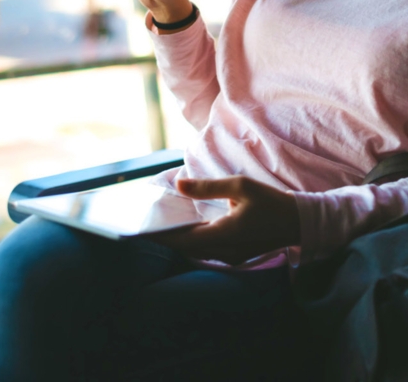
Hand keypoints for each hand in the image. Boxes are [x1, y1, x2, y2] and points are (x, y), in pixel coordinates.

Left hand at [150, 176, 300, 265]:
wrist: (299, 222)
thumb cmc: (270, 202)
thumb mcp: (239, 186)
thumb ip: (207, 187)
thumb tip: (178, 185)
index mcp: (223, 235)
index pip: (183, 240)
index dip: (161, 235)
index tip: (142, 228)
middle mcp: (224, 252)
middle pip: (186, 248)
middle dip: (167, 237)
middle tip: (147, 222)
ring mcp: (231, 257)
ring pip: (196, 251)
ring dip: (179, 239)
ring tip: (162, 223)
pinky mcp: (235, 255)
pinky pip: (207, 251)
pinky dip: (193, 240)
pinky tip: (187, 227)